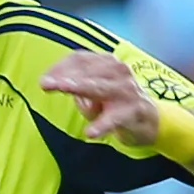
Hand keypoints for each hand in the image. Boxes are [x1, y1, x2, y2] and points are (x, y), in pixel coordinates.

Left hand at [41, 51, 159, 146]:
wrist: (148, 120)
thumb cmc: (115, 102)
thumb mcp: (94, 92)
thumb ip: (77, 87)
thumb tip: (60, 84)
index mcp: (107, 63)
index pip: (79, 59)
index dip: (59, 68)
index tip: (44, 80)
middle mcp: (118, 71)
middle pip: (86, 71)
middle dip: (64, 76)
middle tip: (44, 83)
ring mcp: (126, 90)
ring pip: (99, 88)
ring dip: (80, 87)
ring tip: (64, 88)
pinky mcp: (132, 112)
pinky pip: (114, 119)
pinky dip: (102, 125)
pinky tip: (90, 133)